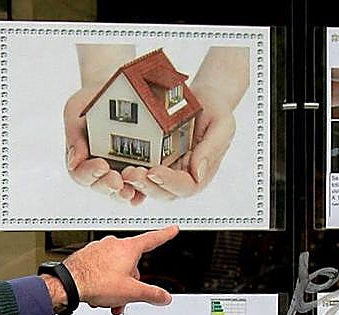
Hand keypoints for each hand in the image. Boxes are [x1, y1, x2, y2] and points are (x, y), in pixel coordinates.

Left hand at [63, 227, 176, 313]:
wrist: (68, 284)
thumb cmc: (96, 282)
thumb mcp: (131, 293)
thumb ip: (152, 294)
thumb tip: (164, 297)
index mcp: (128, 249)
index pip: (153, 239)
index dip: (165, 235)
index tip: (172, 229)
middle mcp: (113, 245)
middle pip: (131, 264)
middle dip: (130, 283)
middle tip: (124, 298)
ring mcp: (99, 250)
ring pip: (115, 270)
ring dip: (115, 287)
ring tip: (108, 300)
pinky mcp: (87, 257)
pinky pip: (100, 269)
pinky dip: (102, 282)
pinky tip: (97, 293)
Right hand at [64, 83, 143, 205]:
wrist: (119, 88)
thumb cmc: (93, 100)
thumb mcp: (76, 110)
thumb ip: (73, 134)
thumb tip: (74, 161)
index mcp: (81, 159)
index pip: (81, 174)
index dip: (90, 173)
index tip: (101, 165)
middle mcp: (100, 170)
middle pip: (101, 186)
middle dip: (109, 185)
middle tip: (117, 180)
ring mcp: (121, 171)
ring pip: (121, 190)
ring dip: (127, 190)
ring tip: (134, 183)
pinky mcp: (141, 169)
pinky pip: (142, 186)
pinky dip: (144, 190)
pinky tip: (147, 188)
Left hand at [118, 88, 236, 201]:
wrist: (203, 98)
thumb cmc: (215, 111)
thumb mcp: (221, 126)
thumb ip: (211, 150)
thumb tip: (197, 174)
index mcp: (199, 174)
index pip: (185, 187)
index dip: (168, 182)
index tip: (154, 171)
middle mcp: (180, 177)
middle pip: (162, 192)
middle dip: (146, 185)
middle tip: (131, 173)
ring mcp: (165, 171)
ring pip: (148, 186)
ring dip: (134, 182)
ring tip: (123, 171)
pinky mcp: (151, 161)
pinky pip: (139, 172)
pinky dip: (127, 173)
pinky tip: (116, 166)